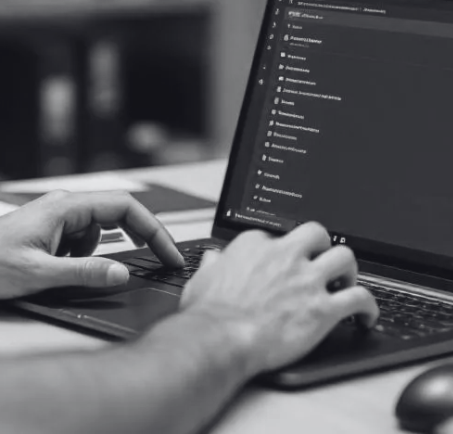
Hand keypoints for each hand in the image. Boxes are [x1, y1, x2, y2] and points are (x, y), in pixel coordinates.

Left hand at [0, 190, 183, 299]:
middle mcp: (61, 206)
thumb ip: (84, 274)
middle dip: (135, 241)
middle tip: (155, 265)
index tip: (169, 253)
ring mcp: (54, 218)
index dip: (153, 229)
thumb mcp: (40, 275)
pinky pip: (77, 243)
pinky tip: (51, 270)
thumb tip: (121, 273)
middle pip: (115, 216)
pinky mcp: (47, 231)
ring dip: (93, 256)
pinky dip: (77, 259)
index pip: (123, 207)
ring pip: (95, 233)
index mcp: (63, 207)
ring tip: (58, 272)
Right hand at [179, 222, 379, 375]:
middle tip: (323, 264)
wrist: (221, 338)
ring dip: (350, 271)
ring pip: (345, 258)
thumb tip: (214, 259)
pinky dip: (369, 307)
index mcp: (254, 245)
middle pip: (317, 234)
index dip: (283, 253)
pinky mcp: (324, 309)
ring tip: (347, 284)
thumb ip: (212, 264)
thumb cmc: (209, 313)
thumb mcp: (202, 278)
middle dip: (323, 247)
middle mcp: (284, 256)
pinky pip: (361, 299)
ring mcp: (306, 281)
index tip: (284, 266)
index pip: (277, 236)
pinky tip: (366, 318)